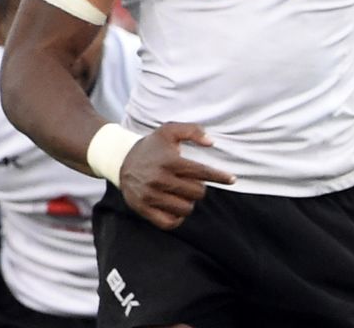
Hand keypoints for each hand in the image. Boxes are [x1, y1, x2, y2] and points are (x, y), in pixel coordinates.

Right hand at [118, 122, 235, 229]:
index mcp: (170, 162)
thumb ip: (193, 131)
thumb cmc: (152, 146)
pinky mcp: (143, 209)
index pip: (202, 172)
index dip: (220, 176)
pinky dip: (177, 218)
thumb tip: (211, 142)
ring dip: (189, 202)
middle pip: (197, 193)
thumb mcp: (170, 130)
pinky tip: (177, 207)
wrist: (121, 160)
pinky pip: (169, 222)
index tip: (232, 179)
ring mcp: (151, 196)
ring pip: (185, 208)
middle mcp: (160, 180)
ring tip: (183, 193)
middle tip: (192, 182)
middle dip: (199, 187)